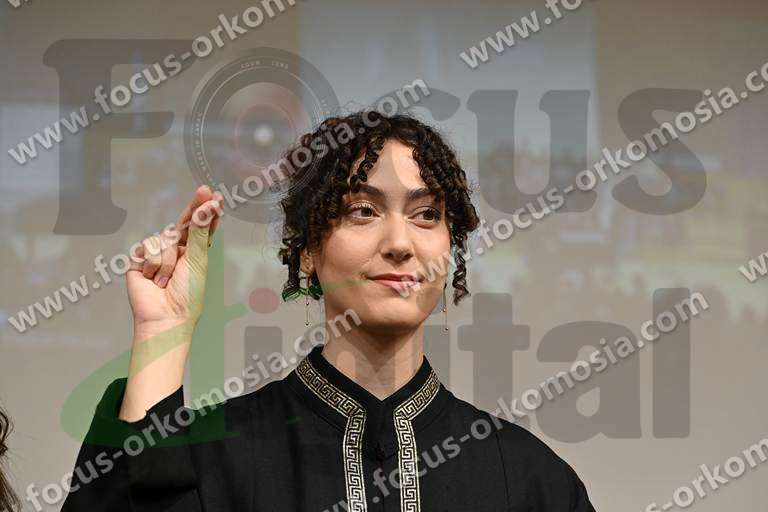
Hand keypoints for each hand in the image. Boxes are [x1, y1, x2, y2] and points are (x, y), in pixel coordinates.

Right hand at [126, 185, 223, 338]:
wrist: (165, 316)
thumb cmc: (187, 294)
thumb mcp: (197, 260)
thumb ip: (200, 232)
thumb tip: (208, 207)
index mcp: (196, 251)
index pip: (202, 226)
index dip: (208, 211)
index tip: (216, 196)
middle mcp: (177, 249)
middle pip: (185, 221)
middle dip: (195, 206)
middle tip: (204, 191)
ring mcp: (158, 253)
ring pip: (165, 236)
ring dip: (167, 259)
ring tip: (166, 279)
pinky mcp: (139, 258)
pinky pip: (148, 245)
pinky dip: (153, 263)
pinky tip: (152, 279)